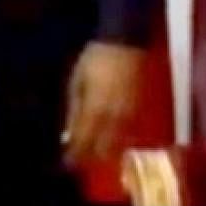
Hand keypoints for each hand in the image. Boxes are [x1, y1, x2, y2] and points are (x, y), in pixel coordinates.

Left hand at [62, 41, 144, 166]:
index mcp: (95, 108)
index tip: (67, 162)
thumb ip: (74, 109)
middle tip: (78, 159)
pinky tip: (109, 142)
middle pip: (102, 148)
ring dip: (103, 152)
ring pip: (117, 144)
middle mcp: (113, 117)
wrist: (124, 43)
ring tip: (92, 153)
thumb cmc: (94, 59)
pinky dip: (117, 142)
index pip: (85, 141)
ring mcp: (128, 115)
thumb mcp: (77, 80)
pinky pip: (127, 135)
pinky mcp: (138, 111)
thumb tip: (67, 135)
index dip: (76, 154)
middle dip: (89, 156)